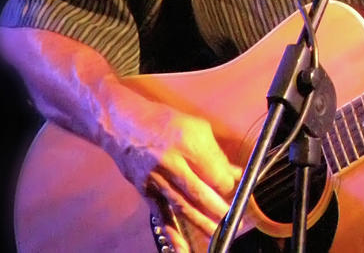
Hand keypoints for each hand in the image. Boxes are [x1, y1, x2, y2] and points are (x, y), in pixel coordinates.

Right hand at [97, 82, 242, 251]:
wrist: (123, 125)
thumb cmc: (164, 122)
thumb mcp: (196, 128)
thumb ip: (215, 154)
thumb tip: (235, 173)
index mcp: (189, 141)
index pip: (215, 171)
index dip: (230, 186)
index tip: (240, 192)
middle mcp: (172, 161)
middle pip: (200, 192)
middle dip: (219, 209)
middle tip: (235, 221)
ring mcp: (156, 179)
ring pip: (183, 206)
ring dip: (202, 223)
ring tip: (219, 234)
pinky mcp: (145, 191)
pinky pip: (161, 215)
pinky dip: (173, 233)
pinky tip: (183, 248)